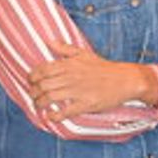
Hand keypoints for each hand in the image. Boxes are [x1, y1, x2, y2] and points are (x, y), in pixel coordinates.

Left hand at [28, 42, 157, 120]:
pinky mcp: (86, 104)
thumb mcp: (84, 53)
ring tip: (39, 106)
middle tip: (34, 96)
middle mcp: (72, 77)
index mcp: (70, 64)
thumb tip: (48, 41)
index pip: (42, 70)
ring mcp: (78, 91)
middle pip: (43, 85)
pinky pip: (65, 111)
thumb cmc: (104, 67)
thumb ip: (65, 48)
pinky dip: (55, 115)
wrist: (126, 79)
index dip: (32, 78)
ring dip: (40, 103)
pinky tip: (52, 116)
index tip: (31, 82)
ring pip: (50, 97)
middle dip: (34, 92)